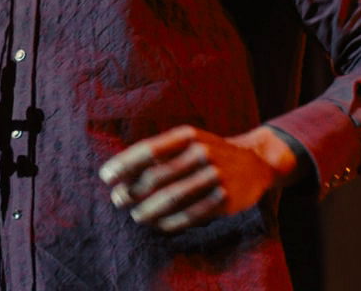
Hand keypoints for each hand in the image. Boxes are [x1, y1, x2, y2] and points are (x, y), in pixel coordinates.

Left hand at [97, 125, 301, 232]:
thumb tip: (121, 174)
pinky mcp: (225, 198)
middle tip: (118, 200)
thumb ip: (159, 153)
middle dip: (132, 191)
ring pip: (172, 198)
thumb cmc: (209, 152)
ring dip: (148, 210)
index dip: (124, 164)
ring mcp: (215, 175)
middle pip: (157, 176)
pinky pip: (191, 215)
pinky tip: (159, 225)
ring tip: (136, 216)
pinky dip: (171, 223)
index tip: (106, 177)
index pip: (149, 149)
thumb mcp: (188, 141)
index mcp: (187, 135)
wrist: (255, 161)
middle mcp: (201, 152)